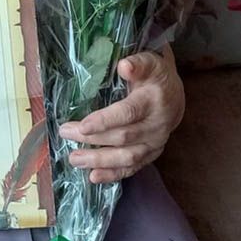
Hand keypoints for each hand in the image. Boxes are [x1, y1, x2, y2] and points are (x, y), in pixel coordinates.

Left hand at [56, 45, 184, 183]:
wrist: (174, 96)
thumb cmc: (154, 76)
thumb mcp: (149, 62)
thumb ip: (137, 64)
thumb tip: (124, 66)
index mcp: (153, 100)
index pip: (128, 113)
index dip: (105, 121)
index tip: (81, 125)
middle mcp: (156, 125)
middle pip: (123, 137)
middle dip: (92, 138)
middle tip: (65, 133)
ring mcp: (155, 143)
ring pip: (127, 157)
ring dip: (99, 160)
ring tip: (74, 159)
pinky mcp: (151, 155)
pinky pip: (132, 168)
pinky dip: (113, 174)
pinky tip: (93, 177)